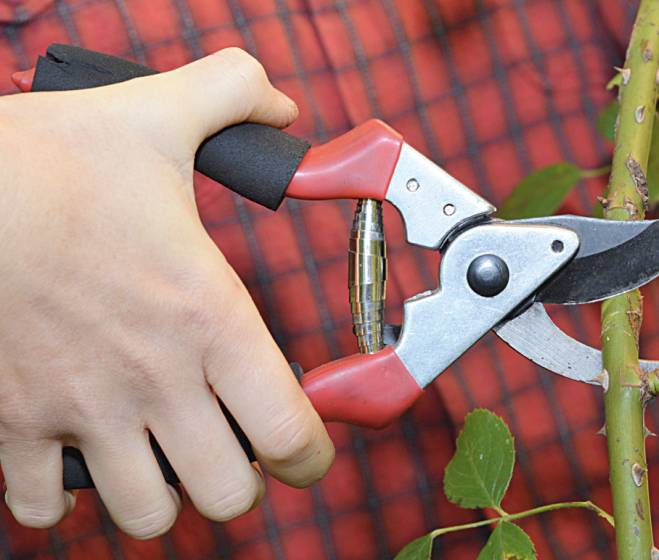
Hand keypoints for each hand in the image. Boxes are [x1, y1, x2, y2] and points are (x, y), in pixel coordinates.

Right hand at [0, 49, 334, 538]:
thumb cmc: (48, 161)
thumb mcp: (158, 114)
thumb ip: (234, 96)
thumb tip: (279, 105)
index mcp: (208, 317)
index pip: (290, 433)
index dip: (312, 455)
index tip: (307, 447)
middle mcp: (155, 377)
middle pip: (228, 494)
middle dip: (240, 479)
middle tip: (232, 445)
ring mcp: (83, 408)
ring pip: (147, 515)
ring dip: (162, 496)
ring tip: (162, 455)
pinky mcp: (15, 421)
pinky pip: (43, 507)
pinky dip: (64, 497)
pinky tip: (77, 456)